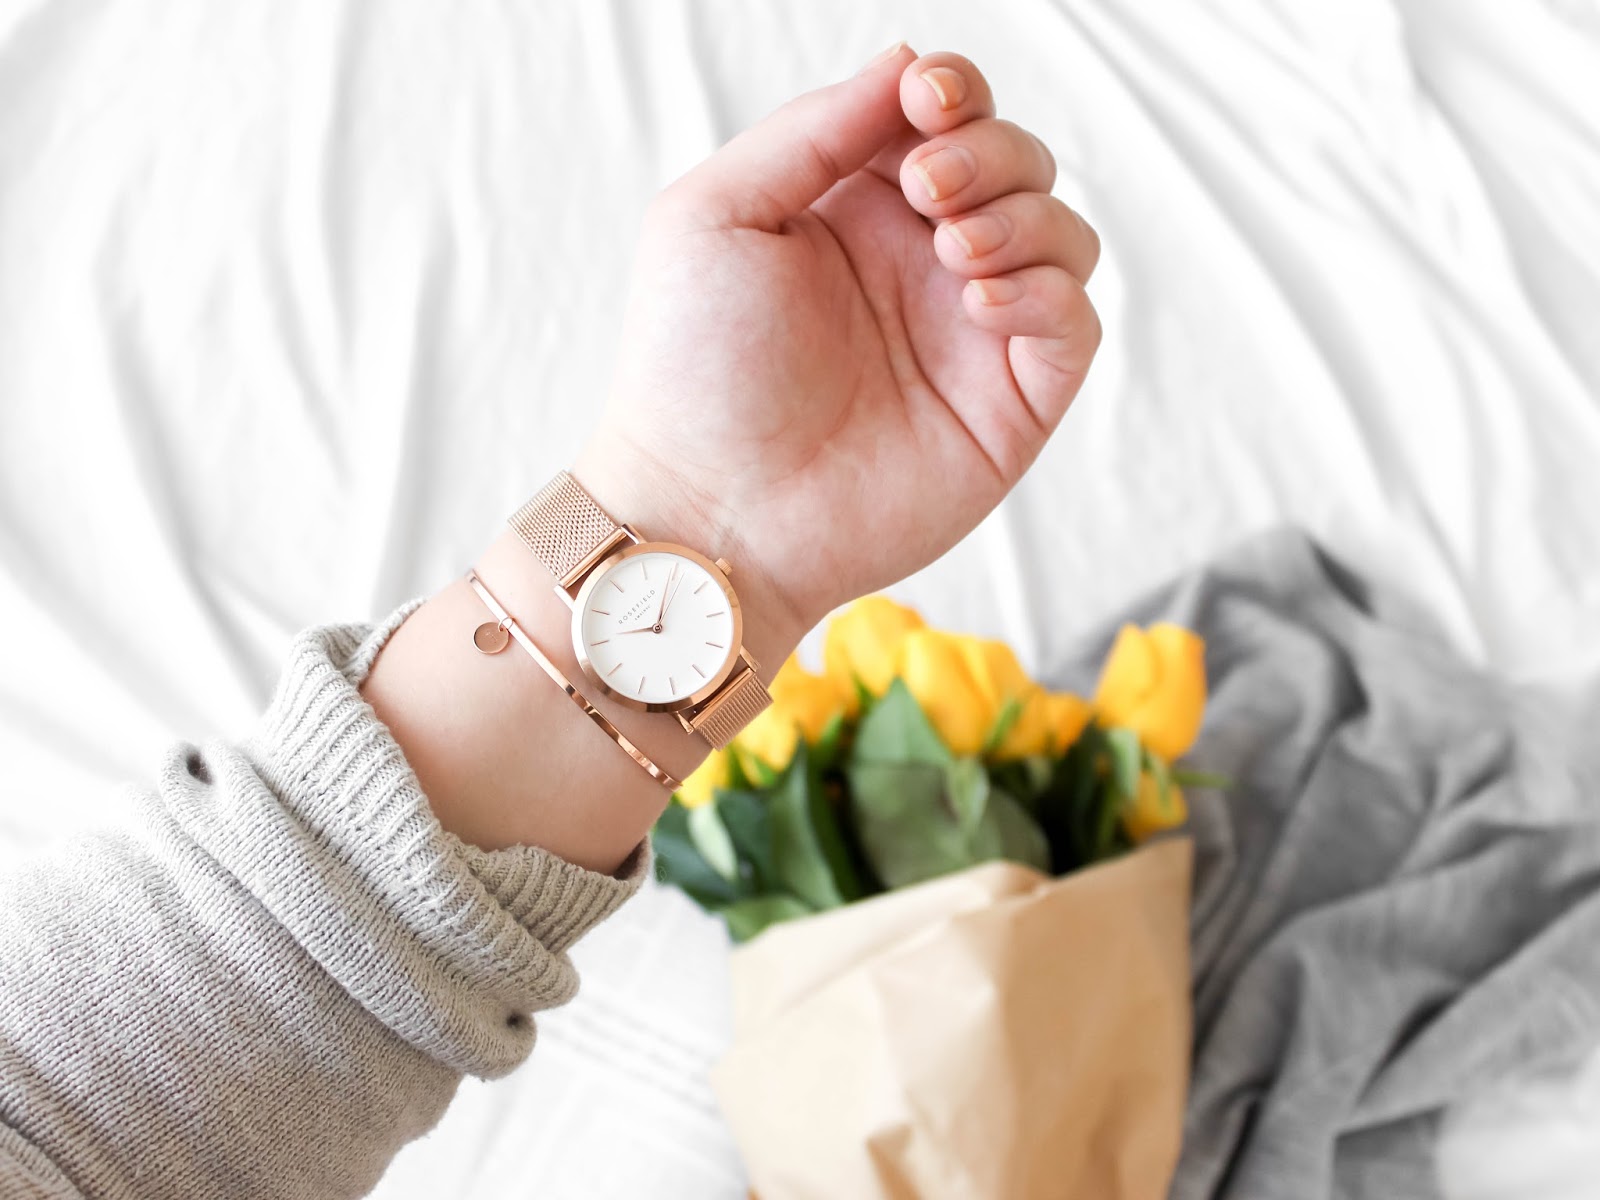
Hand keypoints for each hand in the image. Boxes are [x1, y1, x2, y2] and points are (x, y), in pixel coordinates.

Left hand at [573, 45, 1100, 664]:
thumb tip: (905, 67)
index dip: (952, 92)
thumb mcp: (714, 214)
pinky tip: (980, 298)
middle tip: (928, 191)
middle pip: (1015, 163)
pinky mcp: (1008, 406)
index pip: (941, 120)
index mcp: (853, 211)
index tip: (927, 99)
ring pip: (1061, 234)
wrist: (711, 507)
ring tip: (952, 250)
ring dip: (1024, 216)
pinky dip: (1046, 291)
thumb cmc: (692, 369)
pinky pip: (1073, 323)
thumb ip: (811, 130)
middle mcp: (921, 266)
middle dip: (989, 151)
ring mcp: (969, 336)